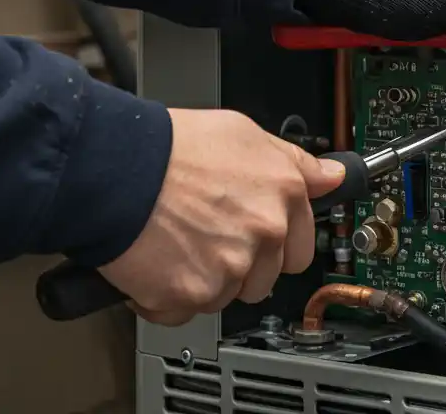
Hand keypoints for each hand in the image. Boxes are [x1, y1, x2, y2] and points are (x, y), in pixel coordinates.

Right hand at [98, 108, 344, 325]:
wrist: (114, 167)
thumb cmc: (168, 147)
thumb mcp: (242, 132)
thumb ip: (293, 161)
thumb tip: (331, 177)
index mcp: (284, 193)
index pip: (302, 245)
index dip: (272, 243)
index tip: (253, 240)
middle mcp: (265, 232)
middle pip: (265, 276)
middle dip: (240, 265)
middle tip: (205, 238)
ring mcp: (232, 267)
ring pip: (226, 295)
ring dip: (202, 281)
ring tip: (175, 244)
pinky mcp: (194, 294)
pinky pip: (184, 312)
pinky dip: (165, 299)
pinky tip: (154, 264)